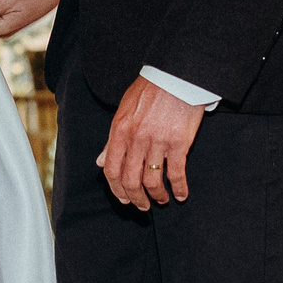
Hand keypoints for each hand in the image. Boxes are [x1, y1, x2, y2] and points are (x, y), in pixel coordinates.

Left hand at [100, 75, 205, 208]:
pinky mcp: (178, 143)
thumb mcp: (123, 110)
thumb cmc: (150, 90)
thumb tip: (100, 161)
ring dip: (157, 196)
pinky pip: (176, 173)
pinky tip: (181, 195)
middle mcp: (136, 140)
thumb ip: (112, 138)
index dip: (116, 189)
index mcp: (119, 131)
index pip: (111, 169)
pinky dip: (179, 188)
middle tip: (143, 206)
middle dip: (136, 199)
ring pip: (152, 181)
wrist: (176, 75)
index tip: (123, 199)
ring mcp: (157, 142)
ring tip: (161, 200)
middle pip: (131, 181)